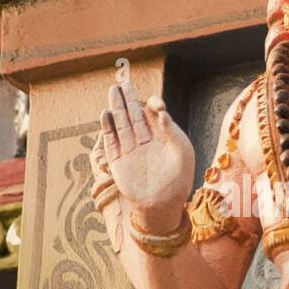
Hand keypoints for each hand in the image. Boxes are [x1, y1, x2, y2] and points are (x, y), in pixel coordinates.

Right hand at [100, 81, 193, 230]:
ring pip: (122, 125)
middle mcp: (144, 143)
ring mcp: (130, 151)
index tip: (154, 102)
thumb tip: (160, 110)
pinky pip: (111, 141)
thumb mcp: (183, 152)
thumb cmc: (179, 180)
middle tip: (123, 83)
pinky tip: (106, 113)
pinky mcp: (118, 162)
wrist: (163, 204)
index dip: (152, 105)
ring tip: (113, 91)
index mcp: (161, 139)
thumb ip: (171, 130)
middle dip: (129, 100)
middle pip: (134, 116)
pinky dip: (108, 128)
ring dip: (117, 108)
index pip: (153, 116)